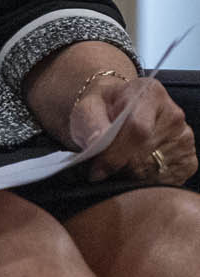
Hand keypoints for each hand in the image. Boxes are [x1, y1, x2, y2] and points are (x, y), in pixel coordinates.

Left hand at [71, 74, 197, 185]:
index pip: (138, 129)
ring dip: (130, 176)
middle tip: (101, 167)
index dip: (115, 154)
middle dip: (118, 167)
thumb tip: (96, 143)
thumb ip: (91, 123)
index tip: (96, 170)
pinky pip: (164, 182)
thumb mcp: (86, 109)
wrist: (115, 113)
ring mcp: (185, 139)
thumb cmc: (100, 110)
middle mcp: (174, 115)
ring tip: (117, 164)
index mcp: (150, 94)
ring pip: (154, 172)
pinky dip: (144, 182)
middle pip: (145, 155)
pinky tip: (132, 170)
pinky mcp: (189, 161)